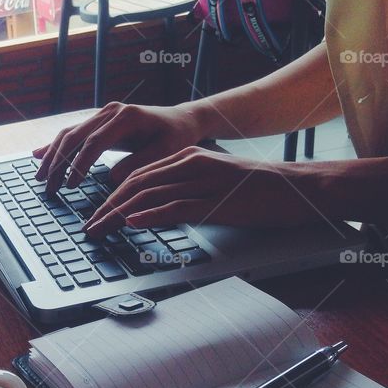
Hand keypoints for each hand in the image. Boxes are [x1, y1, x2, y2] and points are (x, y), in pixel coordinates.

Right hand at [33, 102, 207, 194]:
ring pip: (69, 134)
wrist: (179, 120)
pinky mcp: (98, 121)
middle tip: (49, 188)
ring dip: (52, 157)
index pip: (94, 142)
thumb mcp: (165, 152)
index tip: (71, 186)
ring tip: (41, 179)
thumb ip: (139, 163)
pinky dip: (55, 146)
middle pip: (74, 137)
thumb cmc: (175, 137)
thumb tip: (112, 179)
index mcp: (126, 117)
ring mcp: (102, 114)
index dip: (79, 164)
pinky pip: (72, 133)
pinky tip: (38, 155)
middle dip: (58, 163)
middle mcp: (110, 112)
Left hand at [83, 147, 331, 235]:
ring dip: (119, 215)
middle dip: (107, 207)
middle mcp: (191, 164)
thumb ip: (183, 192)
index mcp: (187, 158)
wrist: (299, 187)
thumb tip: (150, 211)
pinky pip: (177, 206)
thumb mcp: (213, 185)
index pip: (138, 175)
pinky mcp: (217, 200)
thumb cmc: (258, 190)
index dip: (111, 196)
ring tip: (100, 230)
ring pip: (150, 194)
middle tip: (89, 227)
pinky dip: (151, 214)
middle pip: (136, 184)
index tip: (95, 214)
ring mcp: (203, 181)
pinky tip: (133, 223)